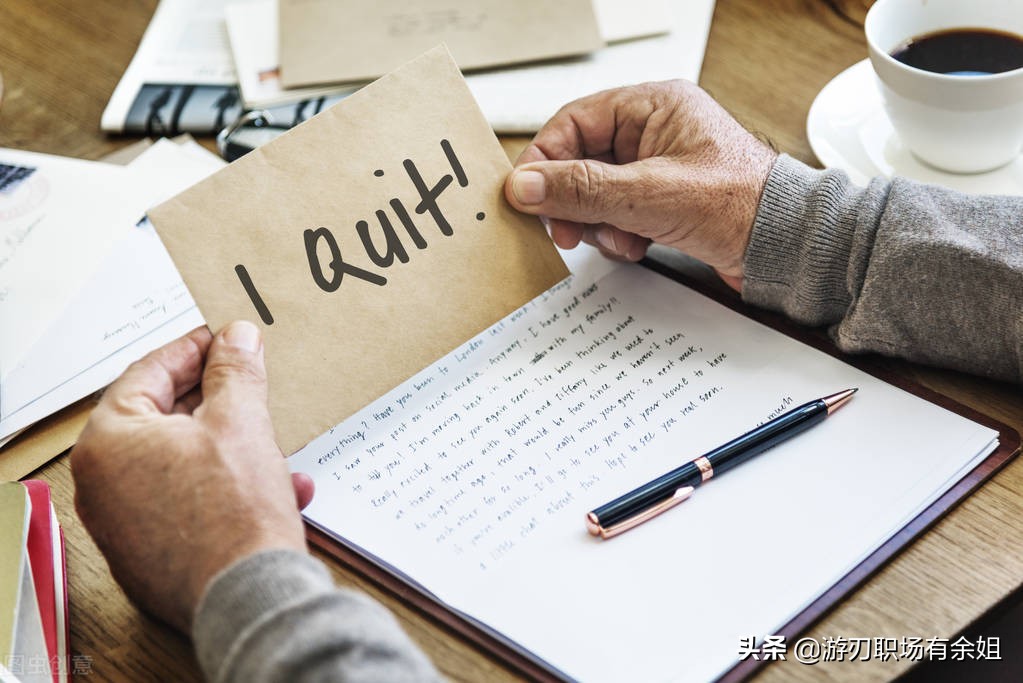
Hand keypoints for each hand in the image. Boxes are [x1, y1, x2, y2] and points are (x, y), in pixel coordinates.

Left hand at [71, 322, 314, 631]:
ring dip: (232, 446)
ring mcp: (123, 523)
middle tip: (250, 381)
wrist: (248, 598)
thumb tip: (235, 338)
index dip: (196, 349)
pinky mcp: (150, 552)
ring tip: (274, 442)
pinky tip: (276, 487)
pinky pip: (187, 500)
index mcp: (107, 442)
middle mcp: (102, 484)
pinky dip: (226, 487)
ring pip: (180, 461)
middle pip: (163, 418)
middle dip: (217, 400)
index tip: (225, 339)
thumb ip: (234, 371)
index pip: (149, 372)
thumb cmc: (233, 515)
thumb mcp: (242, 420)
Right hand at [504, 80, 777, 290]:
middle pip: (580, 162)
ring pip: (594, 193)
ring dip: (598, 223)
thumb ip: (582, 189)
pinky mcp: (662, 201)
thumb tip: (525, 185)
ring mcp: (656, 168)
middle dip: (574, 201)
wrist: (786, 247)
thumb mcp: (649, 195)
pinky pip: (616, 214)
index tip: (527, 196)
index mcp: (652, 107)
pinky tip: (637, 245)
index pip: (573, 123)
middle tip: (566, 230)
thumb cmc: (741, 205)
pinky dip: (617, 234)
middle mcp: (652, 132)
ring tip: (622, 238)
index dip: (545, 161)